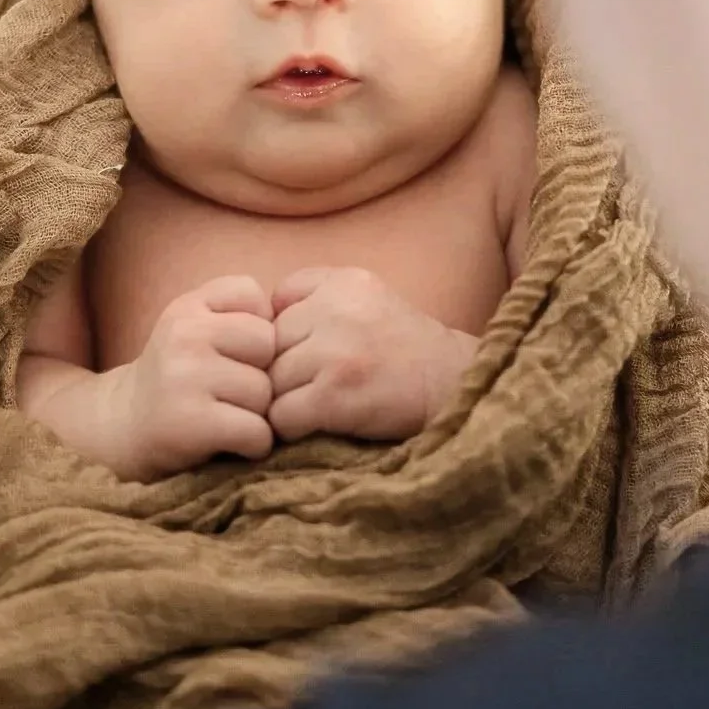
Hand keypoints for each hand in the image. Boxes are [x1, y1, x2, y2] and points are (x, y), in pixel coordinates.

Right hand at [104, 275, 275, 481]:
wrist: (121, 430)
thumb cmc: (177, 379)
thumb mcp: (195, 328)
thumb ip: (239, 314)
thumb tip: (299, 335)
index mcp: (187, 306)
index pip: (254, 295)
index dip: (255, 329)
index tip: (230, 353)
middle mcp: (183, 334)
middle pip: (268, 345)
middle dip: (262, 372)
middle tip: (232, 393)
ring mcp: (184, 377)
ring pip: (266, 392)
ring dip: (257, 414)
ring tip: (226, 418)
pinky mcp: (190, 422)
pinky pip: (257, 432)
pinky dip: (253, 446)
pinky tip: (229, 443)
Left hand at [268, 268, 476, 444]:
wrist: (456, 388)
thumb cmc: (404, 350)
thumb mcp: (367, 298)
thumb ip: (314, 295)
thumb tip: (252, 324)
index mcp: (343, 281)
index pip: (276, 304)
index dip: (285, 335)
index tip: (309, 352)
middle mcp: (337, 308)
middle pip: (268, 346)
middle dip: (282, 370)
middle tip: (312, 387)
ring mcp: (336, 351)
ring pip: (270, 382)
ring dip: (286, 401)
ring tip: (319, 406)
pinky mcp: (336, 394)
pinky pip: (282, 415)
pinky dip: (293, 427)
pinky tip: (320, 425)